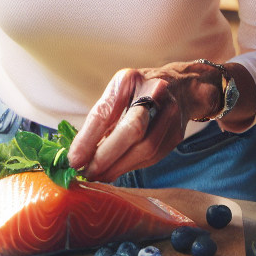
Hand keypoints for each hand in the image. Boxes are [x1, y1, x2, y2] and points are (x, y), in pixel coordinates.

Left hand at [67, 63, 221, 181]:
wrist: (180, 87)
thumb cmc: (138, 91)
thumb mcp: (117, 94)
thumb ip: (101, 119)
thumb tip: (80, 153)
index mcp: (128, 80)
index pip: (106, 112)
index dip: (88, 139)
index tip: (74, 159)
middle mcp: (153, 92)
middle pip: (131, 130)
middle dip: (106, 157)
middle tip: (88, 173)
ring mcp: (170, 112)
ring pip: (145, 148)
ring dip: (119, 167)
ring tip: (99, 175)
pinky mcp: (176, 133)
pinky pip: (153, 157)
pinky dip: (132, 166)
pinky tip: (117, 170)